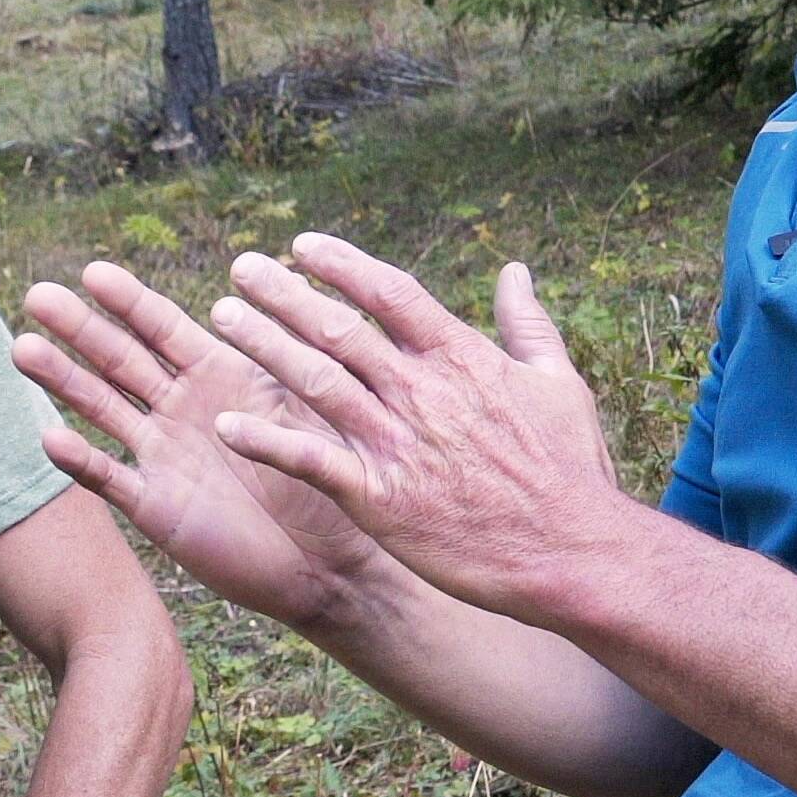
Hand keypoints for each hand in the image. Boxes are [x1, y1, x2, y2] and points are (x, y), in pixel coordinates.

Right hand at [13, 261, 391, 629]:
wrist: (333, 564)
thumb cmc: (334, 480)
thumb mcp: (315, 407)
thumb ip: (290, 356)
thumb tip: (279, 290)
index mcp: (219, 376)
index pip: (164, 328)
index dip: (129, 301)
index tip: (92, 271)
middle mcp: (181, 410)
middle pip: (120, 359)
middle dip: (80, 327)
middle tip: (38, 294)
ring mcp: (163, 457)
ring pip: (102, 409)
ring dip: (63, 379)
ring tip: (20, 348)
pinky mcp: (157, 508)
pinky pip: (111, 479)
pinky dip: (81, 460)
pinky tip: (49, 438)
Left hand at [205, 236, 624, 622]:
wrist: (573, 551)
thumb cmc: (570, 468)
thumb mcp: (559, 381)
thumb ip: (526, 323)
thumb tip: (514, 270)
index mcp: (461, 357)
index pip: (389, 293)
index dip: (341, 264)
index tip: (301, 245)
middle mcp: (421, 391)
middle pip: (339, 328)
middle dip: (284, 294)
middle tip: (241, 268)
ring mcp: (396, 443)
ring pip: (315, 380)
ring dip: (265, 345)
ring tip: (223, 319)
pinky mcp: (379, 497)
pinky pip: (310, 460)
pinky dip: (267, 440)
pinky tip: (226, 424)